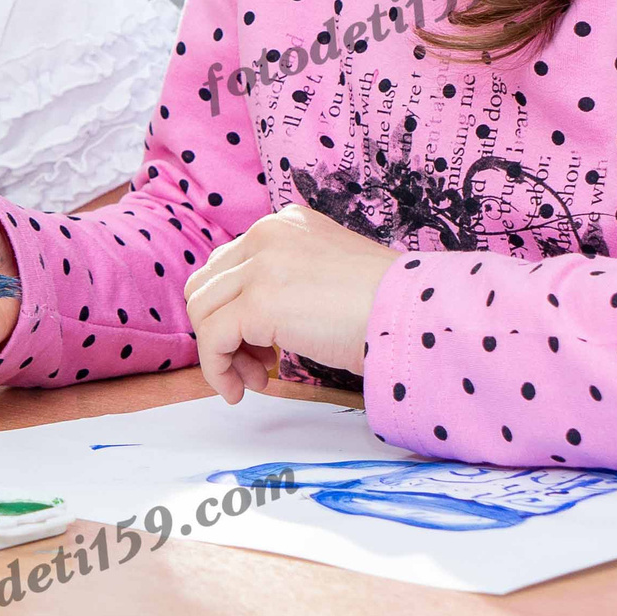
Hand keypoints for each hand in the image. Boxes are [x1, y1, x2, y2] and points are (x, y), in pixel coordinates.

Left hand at [184, 203, 401, 403]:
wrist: (414, 314)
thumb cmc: (386, 307)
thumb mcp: (327, 278)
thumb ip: (287, 283)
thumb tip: (252, 323)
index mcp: (285, 224)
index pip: (228, 266)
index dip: (232, 311)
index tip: (259, 349)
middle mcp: (267, 234)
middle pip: (206, 286)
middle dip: (220, 332)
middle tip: (255, 368)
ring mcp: (261, 265)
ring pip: (202, 311)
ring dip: (219, 354)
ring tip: (253, 381)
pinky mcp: (259, 302)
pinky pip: (212, 339)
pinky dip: (216, 370)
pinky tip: (240, 391)